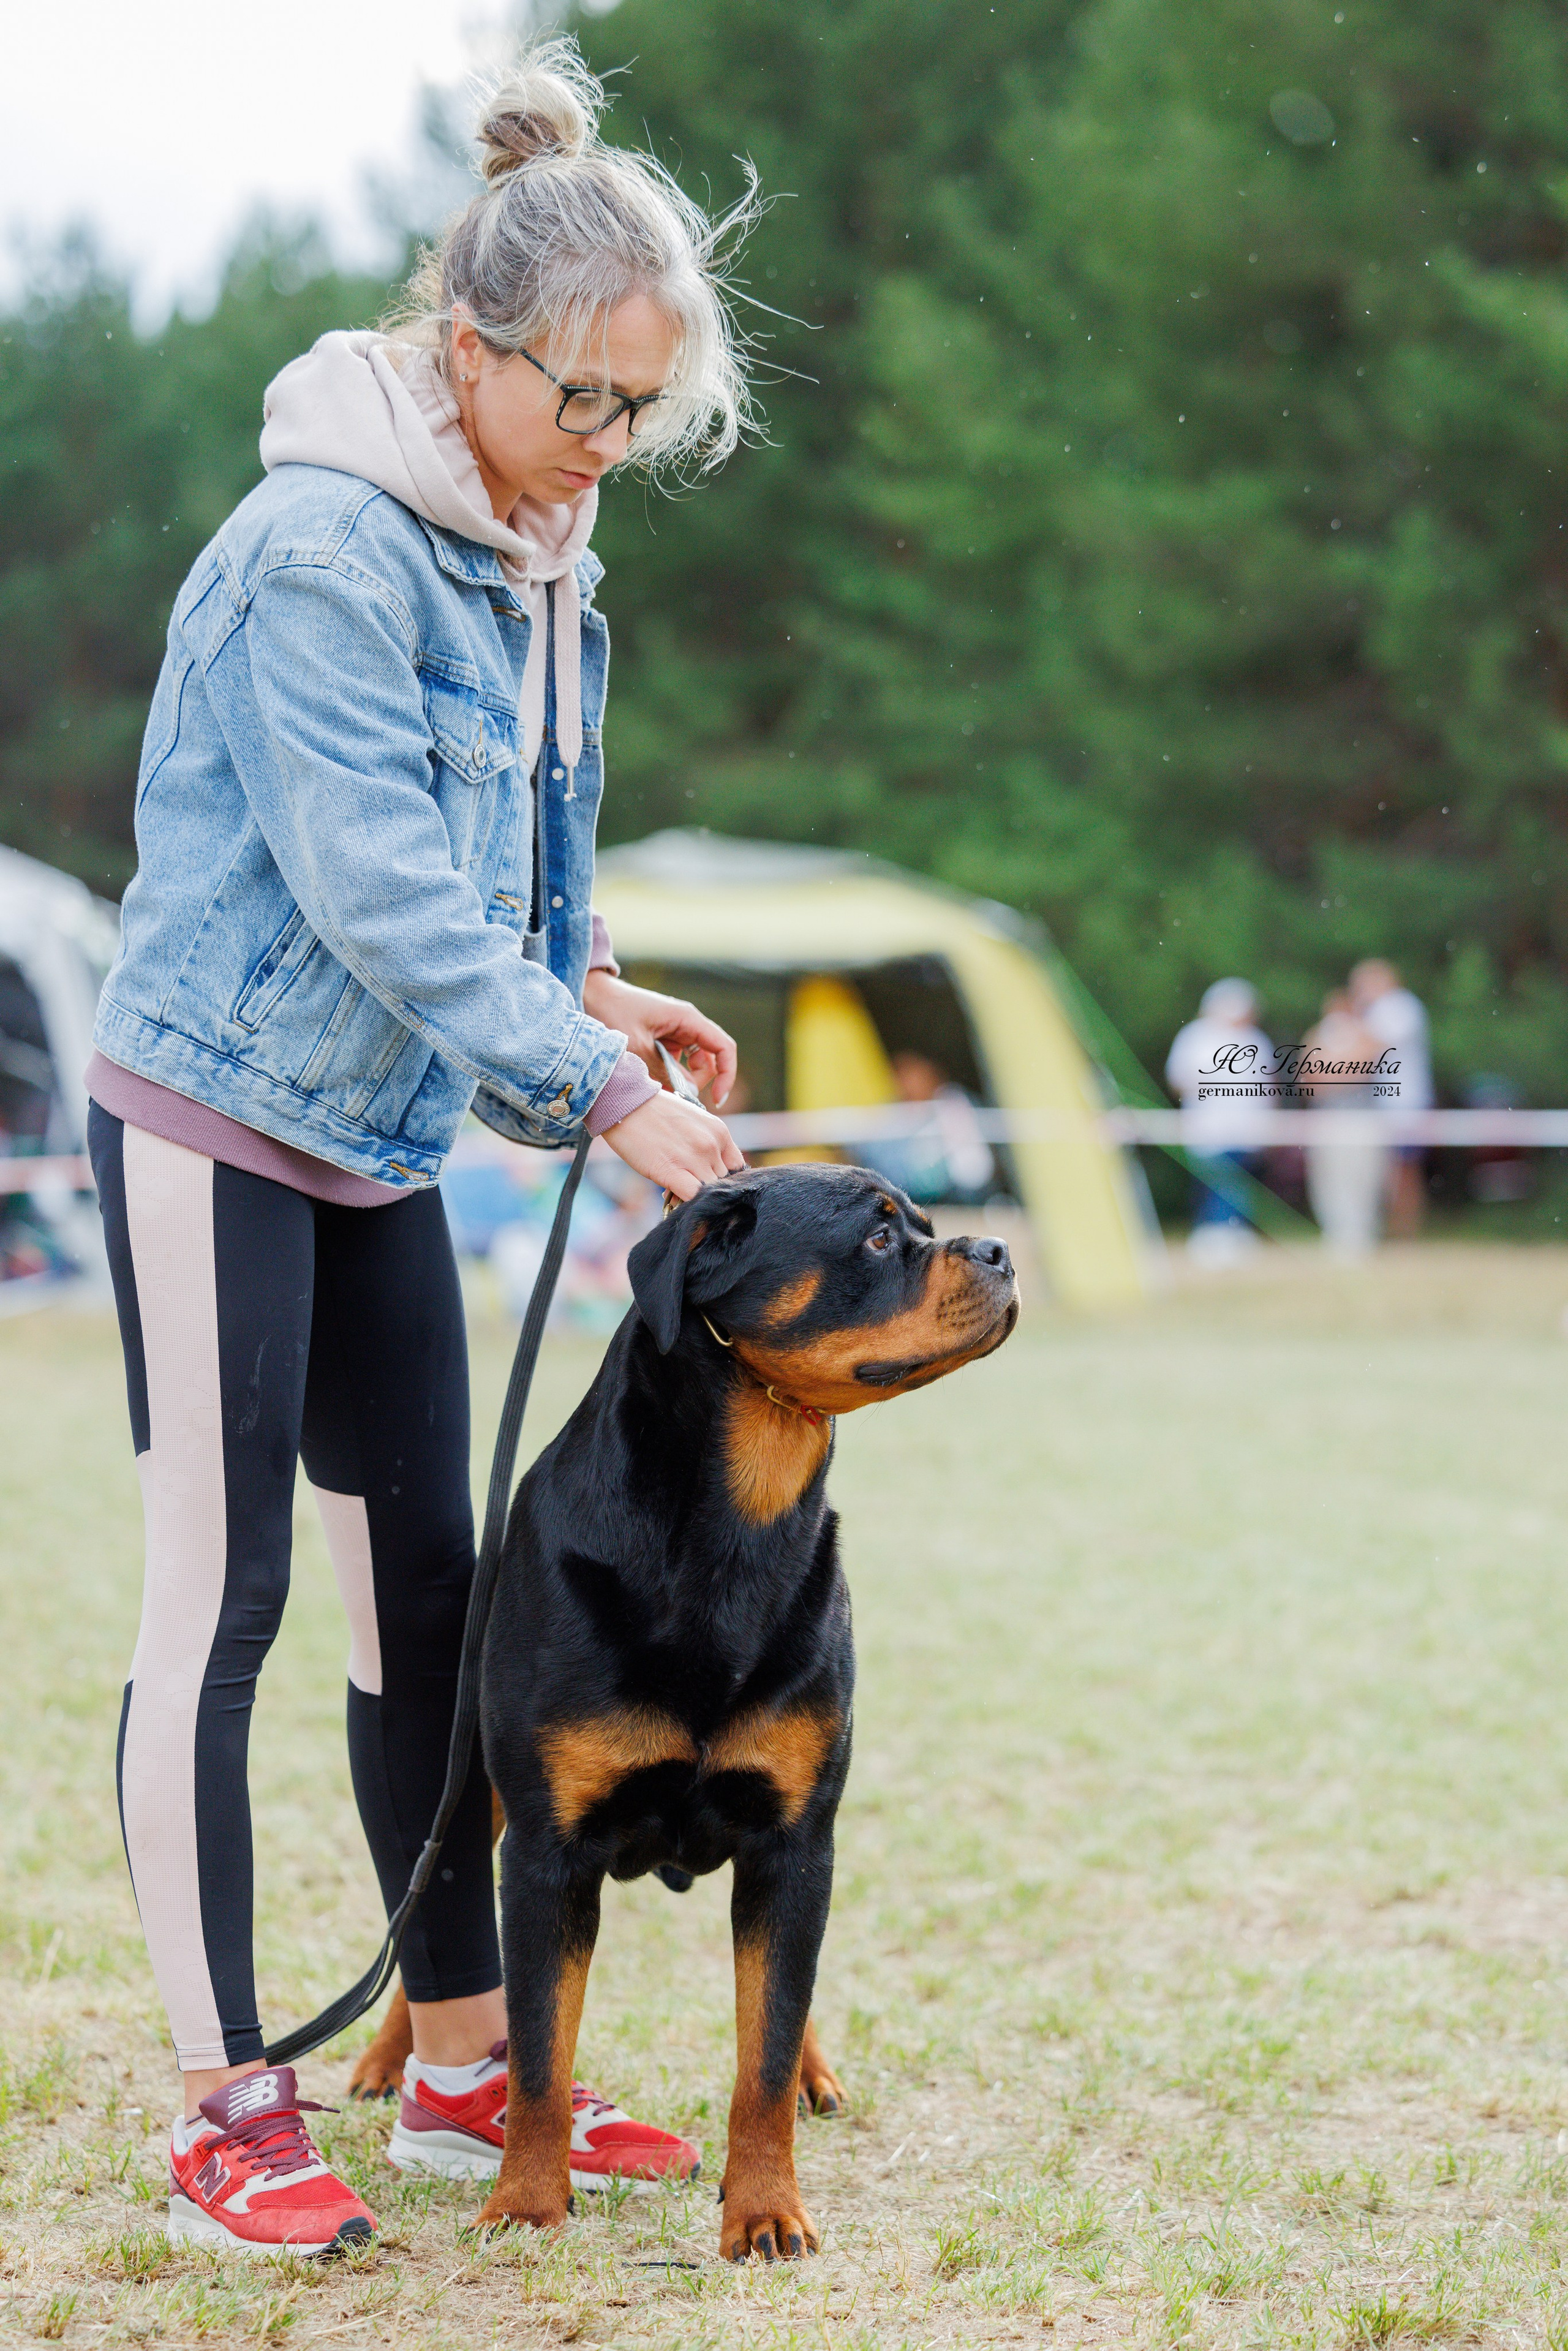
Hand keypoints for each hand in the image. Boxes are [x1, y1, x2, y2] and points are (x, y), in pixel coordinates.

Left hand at [582, 971, 737, 1108]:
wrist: (590, 995)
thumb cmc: (613, 1012)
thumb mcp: (636, 1047)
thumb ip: (662, 1071)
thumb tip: (687, 1094)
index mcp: (687, 1019)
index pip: (723, 1048)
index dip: (726, 1074)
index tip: (717, 1098)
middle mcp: (686, 1026)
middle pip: (709, 1061)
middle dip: (697, 1083)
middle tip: (675, 1098)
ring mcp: (674, 1035)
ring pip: (691, 1067)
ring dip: (680, 1082)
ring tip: (658, 1091)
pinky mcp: (661, 1043)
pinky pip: (674, 1066)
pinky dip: (667, 1078)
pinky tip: (650, 1084)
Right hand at [601, 1089, 744, 1201]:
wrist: (625, 1102)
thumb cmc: (654, 1112)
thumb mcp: (692, 1122)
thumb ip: (705, 1145)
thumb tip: (706, 1175)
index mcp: (720, 1132)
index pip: (736, 1168)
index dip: (724, 1179)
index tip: (709, 1182)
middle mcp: (712, 1145)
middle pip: (722, 1182)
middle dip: (708, 1189)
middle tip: (688, 1188)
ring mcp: (694, 1159)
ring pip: (708, 1192)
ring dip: (695, 1197)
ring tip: (676, 1191)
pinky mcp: (672, 1171)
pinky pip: (692, 1197)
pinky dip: (686, 1204)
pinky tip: (674, 1200)